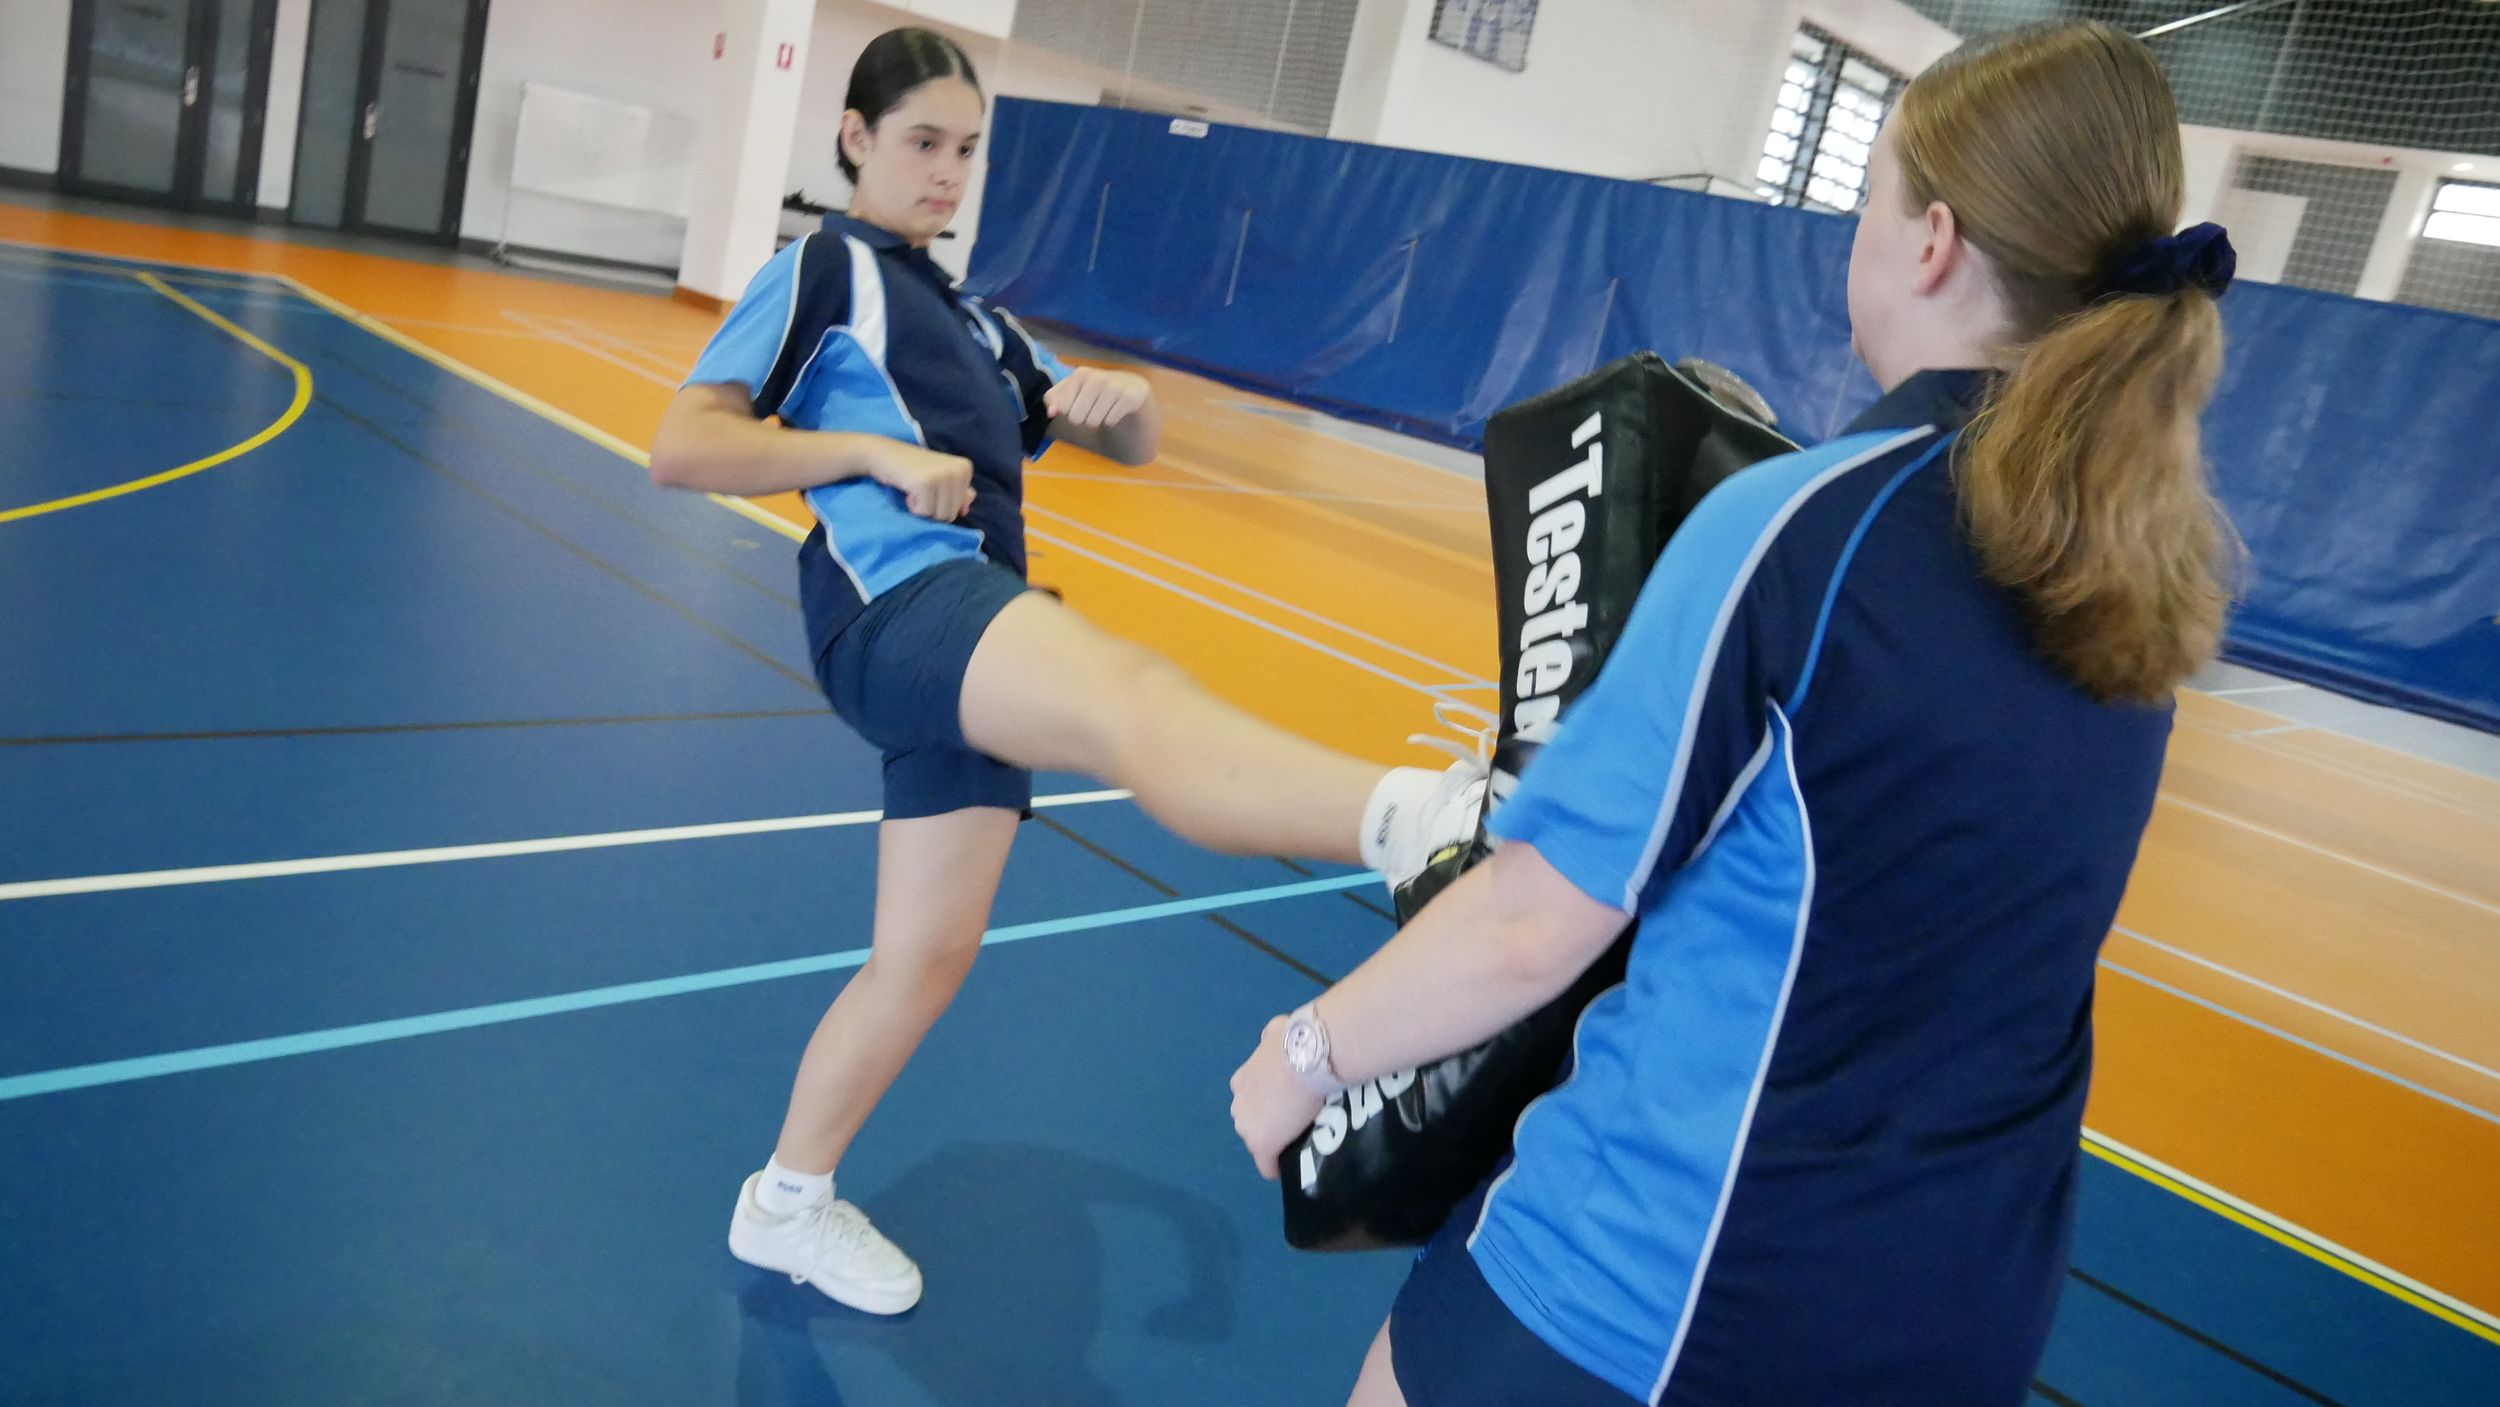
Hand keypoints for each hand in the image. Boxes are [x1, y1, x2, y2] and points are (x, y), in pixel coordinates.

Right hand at [864, 440, 975, 519]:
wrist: (883, 454)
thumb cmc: (912, 469)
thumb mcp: (939, 479)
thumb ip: (958, 492)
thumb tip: (967, 507)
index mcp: (965, 468)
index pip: (959, 508)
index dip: (939, 503)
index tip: (929, 484)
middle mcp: (958, 470)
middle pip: (950, 514)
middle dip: (931, 508)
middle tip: (919, 487)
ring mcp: (942, 476)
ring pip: (938, 516)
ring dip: (921, 508)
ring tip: (914, 488)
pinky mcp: (925, 483)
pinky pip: (923, 513)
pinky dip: (912, 507)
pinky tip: (907, 488)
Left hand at [1043, 367, 1151, 428]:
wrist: (1129, 385)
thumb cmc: (1093, 388)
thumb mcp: (1071, 388)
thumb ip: (1054, 398)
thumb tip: (1051, 412)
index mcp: (1080, 374)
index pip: (1063, 408)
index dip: (1068, 411)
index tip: (1077, 402)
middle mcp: (1097, 378)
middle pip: (1076, 418)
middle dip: (1082, 418)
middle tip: (1091, 408)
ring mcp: (1114, 388)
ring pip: (1093, 422)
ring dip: (1096, 420)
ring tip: (1102, 409)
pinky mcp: (1128, 399)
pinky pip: (1109, 422)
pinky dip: (1110, 421)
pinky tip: (1114, 409)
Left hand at [1229, 1016, 1328, 1180]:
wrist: (1305, 1056)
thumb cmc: (1294, 1041)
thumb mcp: (1277, 1031)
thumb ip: (1271, 1038)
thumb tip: (1272, 1036)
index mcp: (1241, 1081)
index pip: (1249, 1100)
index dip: (1267, 1103)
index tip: (1285, 1103)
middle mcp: (1239, 1104)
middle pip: (1250, 1121)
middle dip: (1268, 1122)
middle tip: (1293, 1119)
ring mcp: (1249, 1127)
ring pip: (1257, 1141)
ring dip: (1273, 1140)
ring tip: (1296, 1139)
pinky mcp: (1263, 1145)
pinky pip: (1267, 1166)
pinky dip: (1276, 1167)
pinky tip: (1288, 1167)